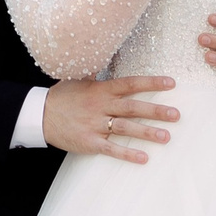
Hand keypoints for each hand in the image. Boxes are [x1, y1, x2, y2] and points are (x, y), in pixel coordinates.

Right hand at [43, 76, 178, 163]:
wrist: (40, 115)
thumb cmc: (61, 96)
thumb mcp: (77, 79)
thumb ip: (95, 73)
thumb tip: (106, 58)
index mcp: (100, 90)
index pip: (129, 84)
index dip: (150, 83)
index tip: (170, 83)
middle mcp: (101, 106)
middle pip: (132, 107)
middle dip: (155, 111)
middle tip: (176, 115)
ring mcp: (95, 124)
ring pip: (125, 128)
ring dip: (147, 132)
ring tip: (167, 136)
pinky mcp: (90, 141)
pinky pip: (111, 148)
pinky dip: (127, 154)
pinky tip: (144, 158)